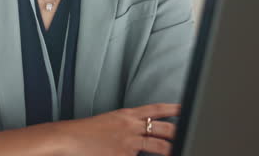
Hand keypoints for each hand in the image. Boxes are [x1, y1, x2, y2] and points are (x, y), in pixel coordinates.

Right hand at [54, 103, 179, 155]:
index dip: (173, 108)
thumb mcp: (110, 121)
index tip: (185, 108)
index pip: (155, 109)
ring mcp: (129, 143)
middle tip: (189, 133)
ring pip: (158, 145)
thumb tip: (141, 133)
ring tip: (179, 150)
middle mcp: (131, 126)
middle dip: (178, 132)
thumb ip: (128, 125)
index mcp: (127, 114)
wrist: (69, 138)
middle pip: (163, 127)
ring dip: (170, 150)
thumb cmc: (85, 132)